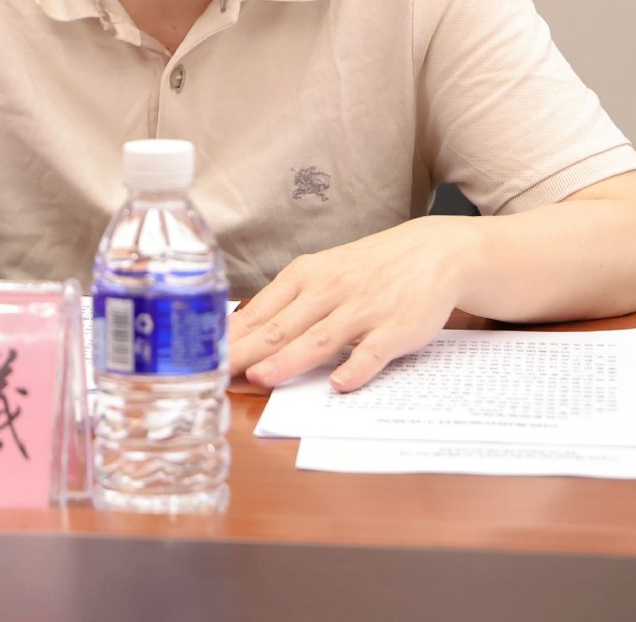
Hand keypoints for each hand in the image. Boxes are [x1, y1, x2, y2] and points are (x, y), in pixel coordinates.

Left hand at [227, 216, 477, 391]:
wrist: (432, 252)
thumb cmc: (368, 269)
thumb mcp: (324, 274)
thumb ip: (287, 304)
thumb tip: (241, 334)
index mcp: (306, 276)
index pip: (260, 311)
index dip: (231, 337)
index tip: (202, 358)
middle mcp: (329, 291)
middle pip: (281, 326)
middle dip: (246, 352)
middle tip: (215, 373)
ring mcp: (362, 310)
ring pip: (319, 338)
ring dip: (289, 359)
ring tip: (261, 378)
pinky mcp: (395, 328)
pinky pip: (372, 351)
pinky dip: (356, 367)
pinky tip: (339, 384)